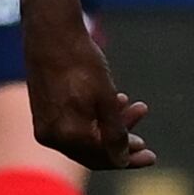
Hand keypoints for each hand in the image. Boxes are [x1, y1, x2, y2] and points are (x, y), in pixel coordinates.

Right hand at [26, 20, 155, 169]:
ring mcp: (45, 125)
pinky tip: (117, 102)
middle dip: (122, 144)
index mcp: (67, 136)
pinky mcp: (43, 112)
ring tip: (137, 108)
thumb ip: (115, 133)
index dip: (129, 159)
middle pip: (94, 151)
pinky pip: (74, 125)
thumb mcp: (106, 99)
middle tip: (145, 142)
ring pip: (86, 137)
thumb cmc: (81, 64)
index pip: (104, 159)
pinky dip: (95, 118)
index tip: (150, 156)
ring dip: (112, 126)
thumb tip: (122, 160)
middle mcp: (52, 136)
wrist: (52, 34)